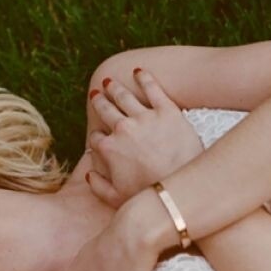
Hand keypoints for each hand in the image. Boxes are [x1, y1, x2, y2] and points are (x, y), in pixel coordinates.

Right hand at [84, 68, 204, 209]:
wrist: (182, 189)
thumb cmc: (150, 196)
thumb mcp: (117, 199)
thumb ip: (98, 186)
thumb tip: (89, 175)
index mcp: (109, 149)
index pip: (96, 138)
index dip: (96, 137)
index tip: (99, 135)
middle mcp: (122, 128)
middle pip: (105, 110)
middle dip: (99, 102)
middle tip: (96, 95)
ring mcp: (144, 117)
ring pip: (124, 96)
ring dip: (114, 87)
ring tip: (110, 82)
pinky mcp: (167, 110)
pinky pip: (152, 88)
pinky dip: (144, 78)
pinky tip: (138, 71)